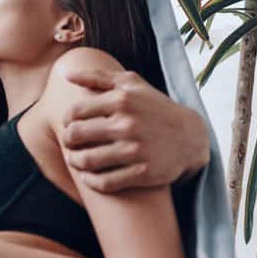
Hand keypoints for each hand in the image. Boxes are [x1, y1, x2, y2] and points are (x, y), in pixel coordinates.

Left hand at [59, 68, 209, 192]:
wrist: (191, 136)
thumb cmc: (154, 107)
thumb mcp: (131, 84)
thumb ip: (97, 77)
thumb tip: (66, 75)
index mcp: (122, 100)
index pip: (75, 112)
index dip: (66, 120)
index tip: (69, 125)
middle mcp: (128, 124)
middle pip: (76, 135)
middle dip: (67, 141)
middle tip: (69, 143)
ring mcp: (136, 150)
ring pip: (88, 160)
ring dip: (74, 162)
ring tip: (74, 159)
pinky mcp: (144, 173)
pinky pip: (106, 182)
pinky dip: (91, 182)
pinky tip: (88, 176)